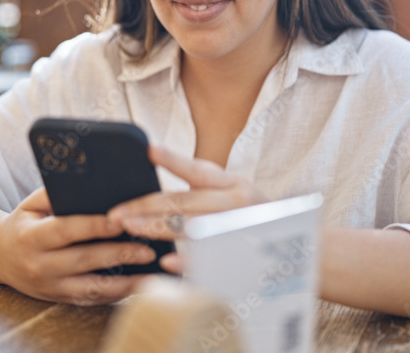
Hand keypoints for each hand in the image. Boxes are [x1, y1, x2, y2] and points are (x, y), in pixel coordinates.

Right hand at [0, 187, 155, 305]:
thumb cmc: (23, 223)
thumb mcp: (30, 204)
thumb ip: (55, 194)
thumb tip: (88, 183)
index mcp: (30, 237)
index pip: (66, 230)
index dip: (94, 226)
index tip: (121, 220)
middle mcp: (39, 265)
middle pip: (84, 260)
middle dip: (118, 254)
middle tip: (147, 248)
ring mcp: (49, 287)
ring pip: (91, 288)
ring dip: (123, 283)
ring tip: (149, 274)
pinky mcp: (59, 299)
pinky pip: (91, 300)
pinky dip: (116, 295)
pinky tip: (137, 286)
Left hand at [107, 145, 266, 272]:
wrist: (290, 243)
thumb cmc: (247, 215)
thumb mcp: (230, 192)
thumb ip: (199, 185)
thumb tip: (155, 165)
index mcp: (231, 183)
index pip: (198, 170)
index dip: (173, 159)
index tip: (149, 150)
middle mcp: (236, 203)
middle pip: (185, 202)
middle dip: (147, 207)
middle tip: (119, 213)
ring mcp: (237, 230)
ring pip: (191, 228)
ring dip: (158, 228)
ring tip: (131, 228)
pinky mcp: (237, 256)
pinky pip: (208, 259)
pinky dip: (185, 260)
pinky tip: (164, 260)